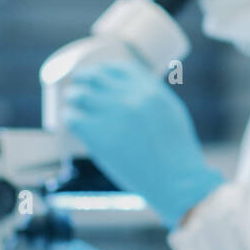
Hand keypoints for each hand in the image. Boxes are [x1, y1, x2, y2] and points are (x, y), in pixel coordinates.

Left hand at [62, 60, 223, 226]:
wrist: (178, 180)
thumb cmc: (177, 152)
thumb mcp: (172, 113)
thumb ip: (151, 98)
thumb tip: (128, 91)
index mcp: (151, 90)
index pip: (118, 68)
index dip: (103, 70)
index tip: (96, 76)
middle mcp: (131, 98)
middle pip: (94, 77)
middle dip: (82, 80)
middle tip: (77, 88)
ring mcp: (114, 115)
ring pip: (79, 95)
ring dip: (73, 98)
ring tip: (72, 105)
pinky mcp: (99, 135)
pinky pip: (73, 118)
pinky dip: (71, 119)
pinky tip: (75, 124)